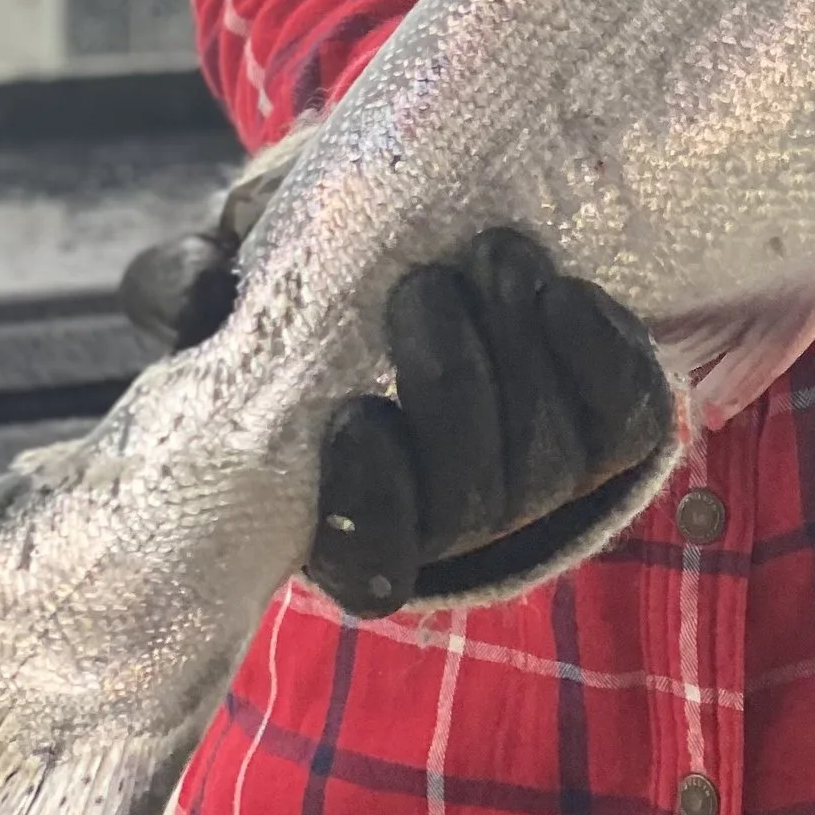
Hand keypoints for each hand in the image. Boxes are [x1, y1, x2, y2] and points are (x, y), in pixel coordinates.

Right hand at [120, 178, 670, 614]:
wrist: (437, 248)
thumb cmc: (312, 284)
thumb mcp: (235, 279)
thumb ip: (189, 288)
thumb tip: (198, 294)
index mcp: (348, 518)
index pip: (372, 567)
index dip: (370, 509)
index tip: (353, 416)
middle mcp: (454, 526)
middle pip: (473, 505)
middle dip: (454, 390)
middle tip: (426, 287)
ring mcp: (542, 488)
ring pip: (551, 466)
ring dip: (523, 357)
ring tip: (496, 255)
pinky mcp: (610, 435)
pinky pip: (626, 423)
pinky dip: (600, 356)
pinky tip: (565, 291)